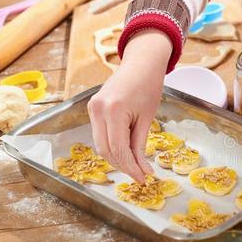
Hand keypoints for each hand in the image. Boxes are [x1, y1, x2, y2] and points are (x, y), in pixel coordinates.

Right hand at [87, 30, 171, 181]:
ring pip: (100, 145)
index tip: (143, 178)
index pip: (118, 149)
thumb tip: (142, 170)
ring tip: (135, 164)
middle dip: (122, 165)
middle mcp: (97, 110)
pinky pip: (99, 135)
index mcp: (113, 110)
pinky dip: (112, 146)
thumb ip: (140, 146)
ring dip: (116, 158)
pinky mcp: (92, 108)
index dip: (130, 168)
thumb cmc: (149, 86)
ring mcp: (92, 108)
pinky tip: (125, 151)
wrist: (141, 63)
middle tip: (140, 174)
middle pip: (105, 150)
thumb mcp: (147, 118)